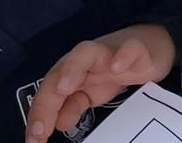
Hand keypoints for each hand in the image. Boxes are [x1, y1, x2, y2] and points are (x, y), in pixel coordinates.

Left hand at [25, 25, 174, 142]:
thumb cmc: (113, 70)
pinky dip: (123, 56)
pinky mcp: (135, 50)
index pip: (48, 95)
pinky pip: (129, 49)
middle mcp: (82, 61)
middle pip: (57, 74)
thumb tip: (57, 124)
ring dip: (71, 69)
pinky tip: (117, 68)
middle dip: (46, 101)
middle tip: (41, 129)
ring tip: (64, 89)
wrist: (146, 48)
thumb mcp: (90, 94)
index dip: (39, 116)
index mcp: (68, 73)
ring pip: (85, 52)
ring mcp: (108, 53)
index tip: (35, 139)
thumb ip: (72, 107)